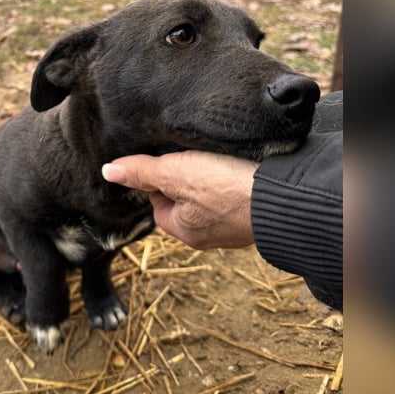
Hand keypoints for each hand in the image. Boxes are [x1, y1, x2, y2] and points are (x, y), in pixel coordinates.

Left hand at [102, 151, 258, 249]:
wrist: (286, 198)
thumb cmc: (227, 187)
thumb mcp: (176, 173)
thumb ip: (142, 172)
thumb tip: (108, 171)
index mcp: (185, 231)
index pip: (159, 204)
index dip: (160, 179)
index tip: (170, 160)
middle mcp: (210, 237)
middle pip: (186, 202)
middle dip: (189, 180)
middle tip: (197, 157)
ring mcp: (237, 229)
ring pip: (215, 201)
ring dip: (215, 180)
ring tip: (220, 159)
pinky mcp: (259, 216)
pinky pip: (240, 199)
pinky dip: (238, 184)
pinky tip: (244, 168)